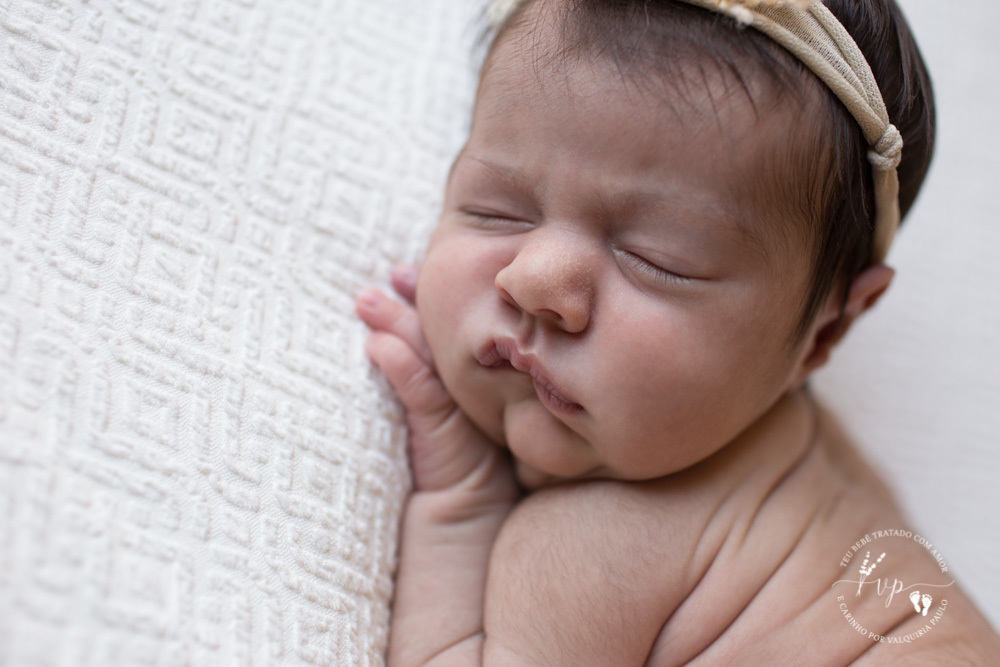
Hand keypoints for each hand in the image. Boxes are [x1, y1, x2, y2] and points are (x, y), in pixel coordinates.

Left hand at [356, 265, 517, 505]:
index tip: (404, 274)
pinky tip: (375, 346)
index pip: (454, 332)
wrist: (467, 529)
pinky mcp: (448, 432)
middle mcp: (478, 391)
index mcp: (478, 385)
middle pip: (444, 334)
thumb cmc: (450, 478)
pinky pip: (421, 391)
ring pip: (430, 355)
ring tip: (365, 300)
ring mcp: (466, 409)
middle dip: (416, 300)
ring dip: (396, 323)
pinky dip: (397, 366)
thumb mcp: (441, 422)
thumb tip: (386, 340)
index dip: (430, 300)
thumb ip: (425, 381)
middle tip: (393, 274)